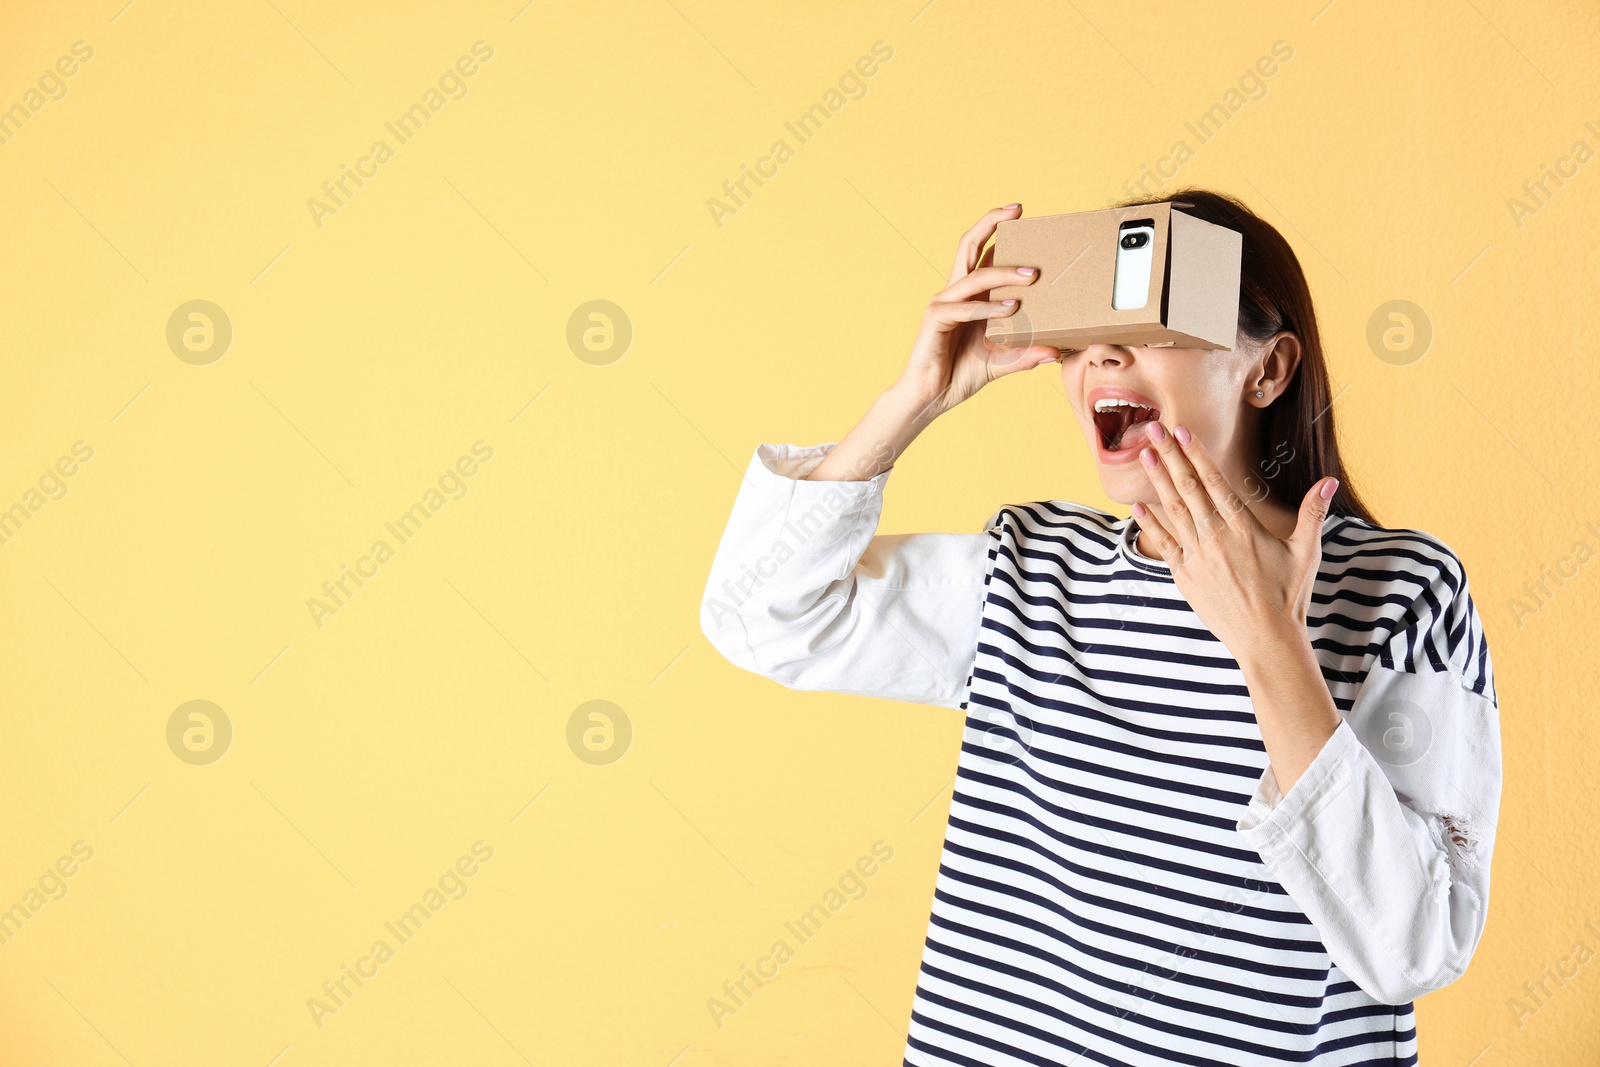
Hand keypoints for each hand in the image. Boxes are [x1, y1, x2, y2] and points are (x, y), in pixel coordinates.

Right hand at [893, 204, 1061, 418]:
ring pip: (973, 276)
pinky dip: (985, 308)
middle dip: (991, 222)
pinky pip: (962, 309)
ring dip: (1002, 273)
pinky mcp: (935, 320)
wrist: (931, 397)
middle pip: (968, 245)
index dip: (998, 230)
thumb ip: (1026, 354)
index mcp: (970, 296)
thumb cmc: (961, 374)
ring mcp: (943, 303)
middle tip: (1016, 211)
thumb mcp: (1003, 362)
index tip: (1020, 213)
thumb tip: (1056, 352)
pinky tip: (1008, 310)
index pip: (983, 254)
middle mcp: (955, 292)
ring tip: (1030, 276)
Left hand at [1130, 421, 1339, 664]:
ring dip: (1156, 481)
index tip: (1181, 431)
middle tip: (1152, 429)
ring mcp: (1197, 556)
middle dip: (1169, 456)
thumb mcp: (1307, 552)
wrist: (1266, 640)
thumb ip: (1313, 513)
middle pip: (1187, 488)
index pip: (1215, 481)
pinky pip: (1163, 543)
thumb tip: (1330, 481)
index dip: (1196, 454)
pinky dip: (1149, 523)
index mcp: (1243, 527)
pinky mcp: (1185, 576)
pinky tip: (1137, 505)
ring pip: (1172, 510)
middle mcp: (1216, 537)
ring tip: (1142, 455)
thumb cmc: (1288, 596)